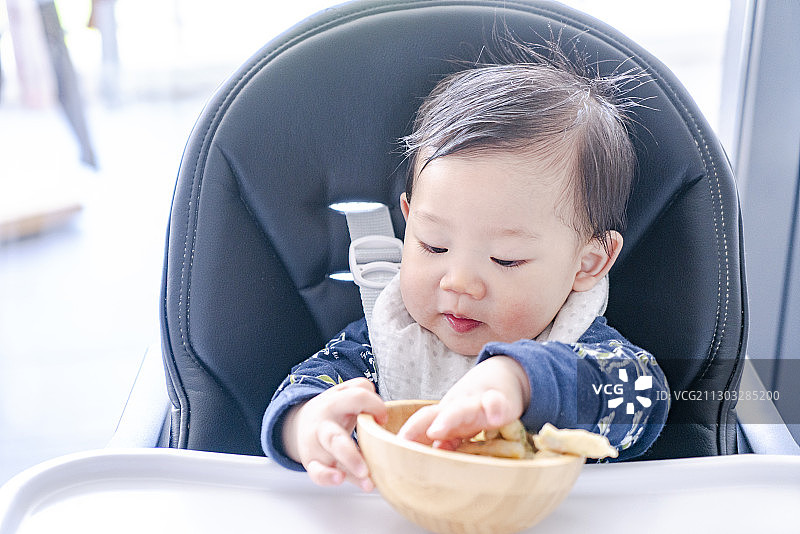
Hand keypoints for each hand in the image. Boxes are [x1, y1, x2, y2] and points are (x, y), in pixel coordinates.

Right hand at [282, 377, 386, 491]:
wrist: (301, 422)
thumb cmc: (333, 411)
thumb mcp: (344, 393)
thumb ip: (362, 391)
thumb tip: (378, 406)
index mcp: (333, 404)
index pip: (356, 399)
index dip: (375, 406)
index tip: (384, 417)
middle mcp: (323, 426)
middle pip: (335, 438)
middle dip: (351, 453)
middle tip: (370, 463)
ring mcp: (316, 446)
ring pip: (330, 459)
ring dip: (350, 469)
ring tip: (368, 482)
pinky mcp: (313, 463)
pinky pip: (317, 473)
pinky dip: (327, 477)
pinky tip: (340, 479)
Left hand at [397, 356, 530, 448]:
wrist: (507, 377)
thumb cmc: (479, 406)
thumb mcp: (460, 422)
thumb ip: (447, 439)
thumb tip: (433, 453)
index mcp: (447, 413)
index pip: (423, 419)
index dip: (409, 431)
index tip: (394, 445)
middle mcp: (458, 407)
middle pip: (436, 413)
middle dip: (418, 426)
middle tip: (404, 440)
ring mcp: (478, 405)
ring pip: (462, 409)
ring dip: (448, 419)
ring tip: (436, 430)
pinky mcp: (503, 404)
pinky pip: (498, 405)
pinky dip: (495, 409)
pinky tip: (496, 418)